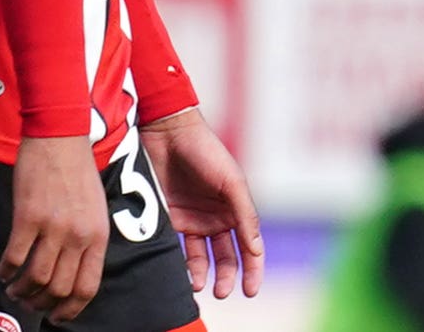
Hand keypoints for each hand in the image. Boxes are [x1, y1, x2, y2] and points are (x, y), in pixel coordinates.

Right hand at [1, 134, 109, 324]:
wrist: (59, 136)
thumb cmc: (77, 170)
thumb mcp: (95, 209)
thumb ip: (87, 240)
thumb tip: (72, 269)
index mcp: (97, 237)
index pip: (86, 288)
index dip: (70, 310)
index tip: (57, 316)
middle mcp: (77, 237)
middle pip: (59, 288)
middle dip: (41, 303)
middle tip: (29, 303)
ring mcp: (52, 227)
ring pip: (36, 277)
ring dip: (21, 290)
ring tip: (12, 289)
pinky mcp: (27, 216)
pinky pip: (14, 255)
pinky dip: (6, 269)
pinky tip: (1, 270)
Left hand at [142, 109, 263, 300]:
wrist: (168, 131)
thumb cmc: (206, 152)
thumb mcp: (231, 182)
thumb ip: (245, 215)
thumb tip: (256, 250)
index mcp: (236, 212)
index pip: (249, 250)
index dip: (252, 272)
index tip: (250, 292)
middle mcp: (216, 220)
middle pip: (225, 259)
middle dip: (225, 279)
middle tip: (219, 293)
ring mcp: (193, 219)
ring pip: (200, 257)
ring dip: (201, 274)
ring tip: (198, 286)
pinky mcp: (170, 216)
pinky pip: (176, 245)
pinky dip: (179, 261)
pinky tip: (179, 272)